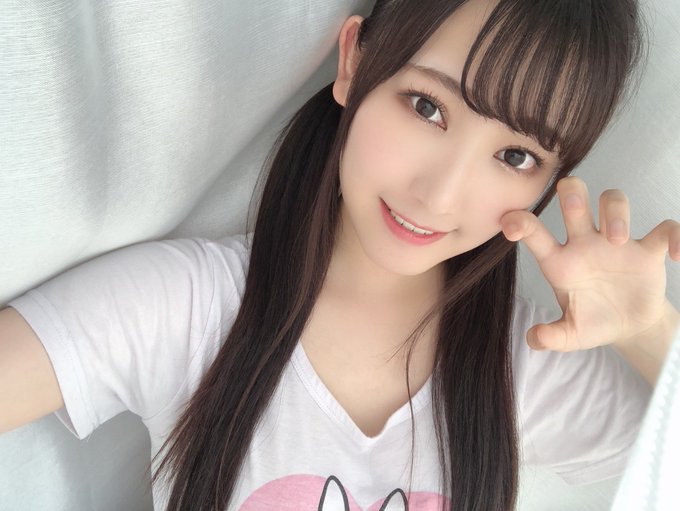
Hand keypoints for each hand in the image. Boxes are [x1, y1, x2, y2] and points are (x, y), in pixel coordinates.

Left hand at [500, 176, 679, 351]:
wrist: (627, 326)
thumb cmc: (592, 321)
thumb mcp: (571, 334)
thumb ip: (552, 336)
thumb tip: (534, 339)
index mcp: (560, 260)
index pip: (536, 234)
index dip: (521, 223)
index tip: (509, 223)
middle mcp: (585, 243)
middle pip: (574, 198)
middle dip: (573, 194)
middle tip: (576, 208)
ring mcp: (616, 242)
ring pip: (613, 200)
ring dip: (616, 212)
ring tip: (618, 240)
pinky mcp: (648, 249)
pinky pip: (665, 229)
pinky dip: (675, 235)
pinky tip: (677, 257)